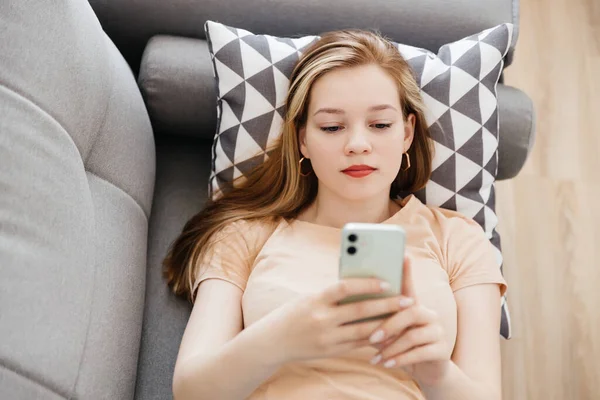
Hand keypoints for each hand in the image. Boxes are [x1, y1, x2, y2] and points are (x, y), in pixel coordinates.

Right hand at [261, 278, 410, 363]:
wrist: (272, 342)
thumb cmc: (293, 313)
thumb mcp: (309, 298)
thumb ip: (332, 295)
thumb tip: (362, 286)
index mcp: (316, 300)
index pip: (346, 288)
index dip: (368, 284)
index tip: (387, 281)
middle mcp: (322, 319)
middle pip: (360, 311)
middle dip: (387, 305)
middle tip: (407, 299)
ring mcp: (327, 338)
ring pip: (363, 331)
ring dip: (386, 324)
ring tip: (403, 317)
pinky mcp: (331, 352)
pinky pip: (357, 345)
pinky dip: (374, 338)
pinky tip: (389, 334)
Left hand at [368, 256, 450, 385]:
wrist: (425, 371)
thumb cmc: (399, 346)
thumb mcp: (390, 331)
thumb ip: (379, 318)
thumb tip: (352, 306)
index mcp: (414, 306)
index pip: (409, 285)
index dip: (407, 272)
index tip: (403, 255)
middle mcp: (429, 314)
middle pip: (410, 312)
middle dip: (389, 325)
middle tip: (371, 337)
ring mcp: (438, 331)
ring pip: (413, 335)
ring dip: (391, 347)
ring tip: (376, 356)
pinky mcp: (443, 350)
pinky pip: (420, 353)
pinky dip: (400, 359)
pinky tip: (387, 364)